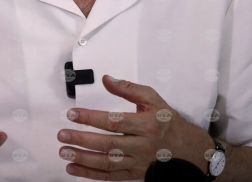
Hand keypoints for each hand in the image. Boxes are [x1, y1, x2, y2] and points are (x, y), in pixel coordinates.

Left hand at [57, 75, 211, 179]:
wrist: (189, 149)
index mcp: (146, 124)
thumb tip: (106, 79)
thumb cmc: (167, 121)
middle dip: (82, 140)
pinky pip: (111, 176)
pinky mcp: (135, 174)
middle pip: (108, 144)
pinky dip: (90, 174)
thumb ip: (128, 88)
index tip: (72, 114)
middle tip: (62, 136)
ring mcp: (139, 162)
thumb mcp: (152, 99)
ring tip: (64, 152)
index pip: (114, 121)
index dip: (91, 118)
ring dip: (83, 159)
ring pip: (108, 162)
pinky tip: (74, 169)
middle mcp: (142, 145)